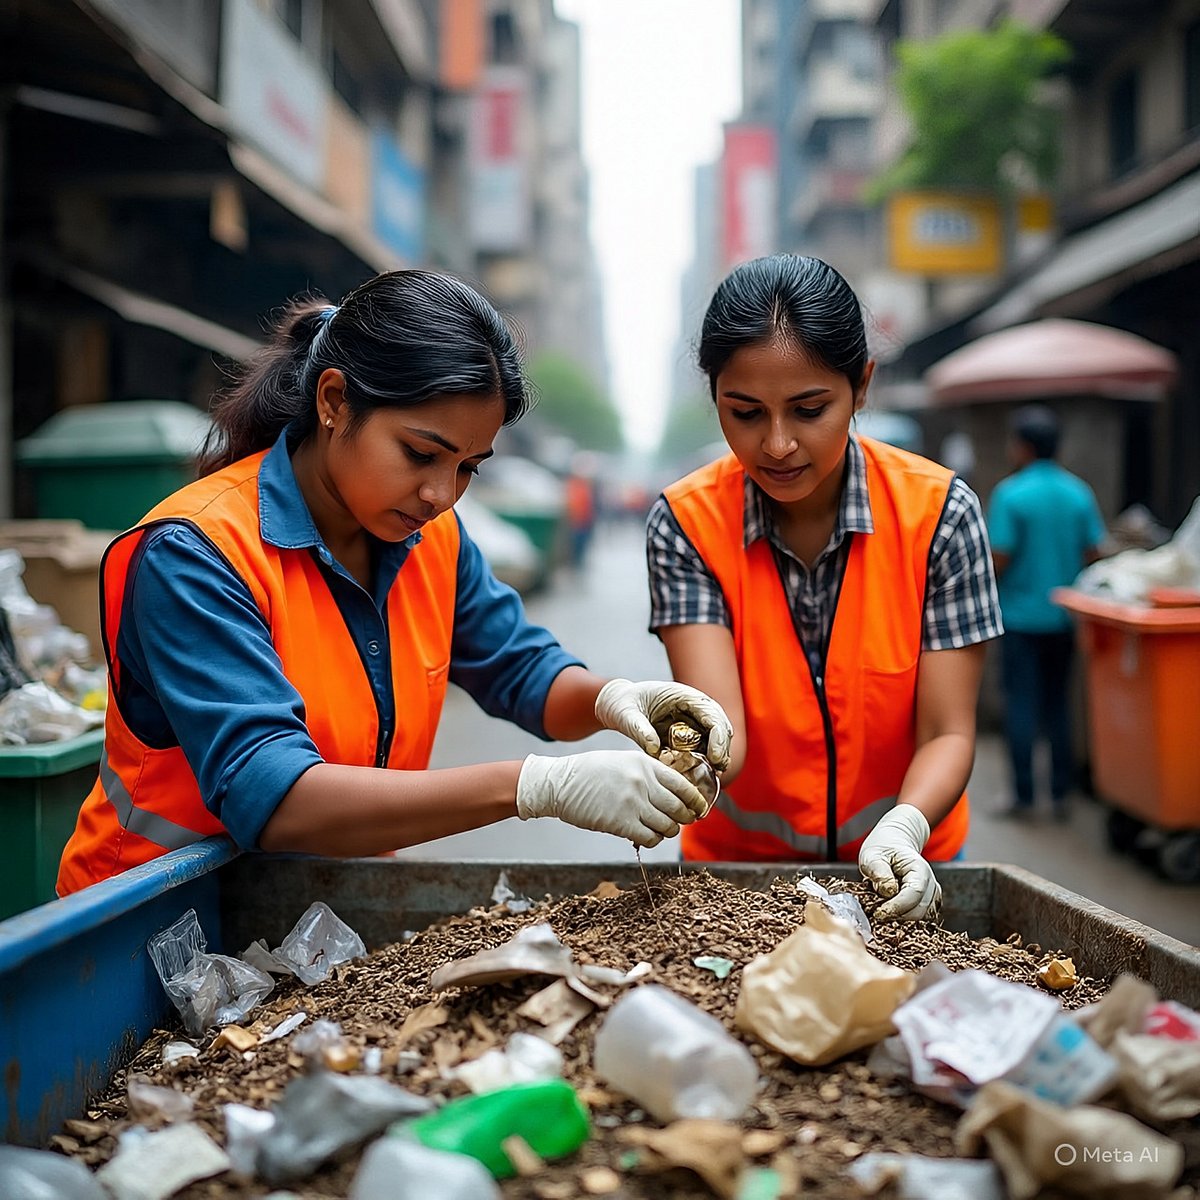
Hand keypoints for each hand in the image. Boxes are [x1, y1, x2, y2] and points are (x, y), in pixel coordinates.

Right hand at [516, 750, 707, 848]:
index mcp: (645, 764)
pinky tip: (644, 836)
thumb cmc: (589, 772)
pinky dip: (652, 840)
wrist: (559, 783)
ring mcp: (633, 803)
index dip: (696, 801)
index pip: (683, 785)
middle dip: (684, 819)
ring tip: (659, 829)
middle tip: (681, 822)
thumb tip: (673, 791)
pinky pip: (650, 838)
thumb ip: (648, 773)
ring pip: (668, 826)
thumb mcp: (623, 760)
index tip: (698, 809)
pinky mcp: (621, 823)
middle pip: (679, 808)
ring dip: (667, 831)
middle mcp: (643, 782)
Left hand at [594, 678, 732, 770]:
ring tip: (712, 775)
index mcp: (683, 696)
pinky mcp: (687, 736)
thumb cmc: (622, 704)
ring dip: (716, 756)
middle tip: (718, 770)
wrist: (618, 706)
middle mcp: (693, 708)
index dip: (718, 736)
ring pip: (714, 739)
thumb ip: (639, 729)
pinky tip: (698, 774)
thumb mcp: (626, 715)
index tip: (714, 757)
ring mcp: (692, 722)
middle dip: (722, 749)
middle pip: (720, 727)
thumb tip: (654, 748)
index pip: (712, 714)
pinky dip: (703, 761)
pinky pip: (701, 749)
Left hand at [857, 804, 940, 921]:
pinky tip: (892, 910)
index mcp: (919, 868)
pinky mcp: (928, 903)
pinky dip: (906, 919)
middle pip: (919, 909)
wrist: (893, 844)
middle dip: (897, 915)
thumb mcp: (872, 856)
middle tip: (876, 912)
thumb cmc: (883, 849)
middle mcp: (930, 883)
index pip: (914, 893)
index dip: (897, 906)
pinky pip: (921, 918)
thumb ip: (879, 872)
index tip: (879, 913)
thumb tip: (888, 892)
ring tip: (883, 906)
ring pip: (921, 917)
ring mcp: (931, 894)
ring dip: (901, 918)